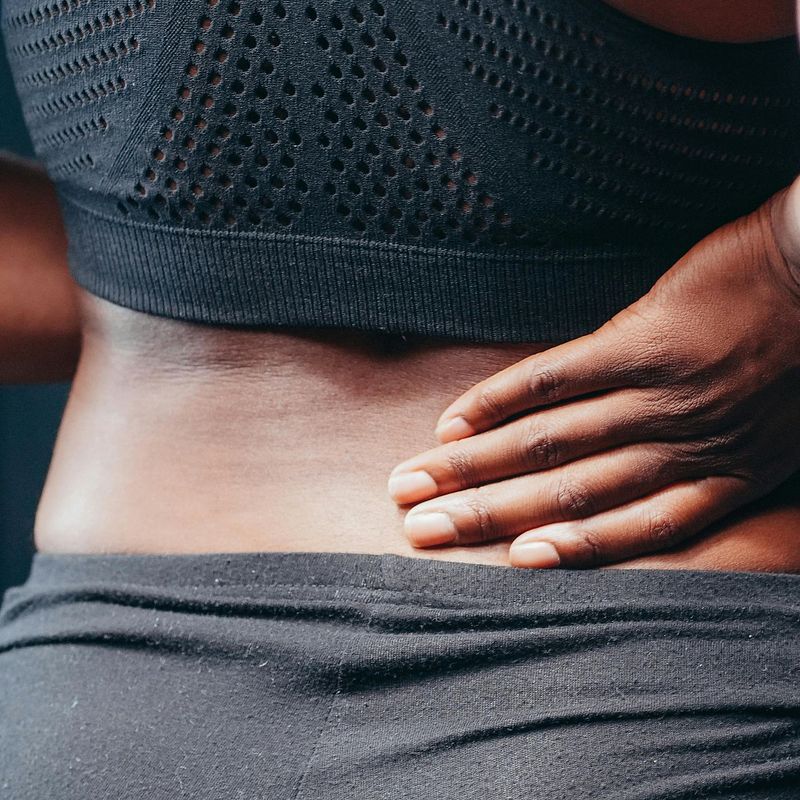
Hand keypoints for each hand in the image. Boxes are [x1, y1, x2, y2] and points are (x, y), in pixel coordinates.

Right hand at [386, 179, 799, 567]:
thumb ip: (709, 446)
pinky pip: (557, 378)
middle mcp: (686, 444)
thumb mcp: (776, 416)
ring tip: (418, 481)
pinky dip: (502, 400)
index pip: (632, 527)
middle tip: (421, 530)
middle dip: (489, 516)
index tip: (507, 562)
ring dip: (476, 467)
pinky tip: (456, 419)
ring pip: (552, 444)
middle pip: (570, 493)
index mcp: (727, 470)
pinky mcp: (642, 339)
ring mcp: (661, 393)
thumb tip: (635, 460)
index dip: (566, 551)